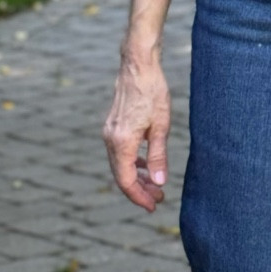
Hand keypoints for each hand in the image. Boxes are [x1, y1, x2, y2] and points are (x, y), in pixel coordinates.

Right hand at [103, 45, 171, 211]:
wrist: (138, 66)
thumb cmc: (152, 92)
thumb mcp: (161, 126)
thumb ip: (158, 156)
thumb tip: (158, 182)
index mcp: (122, 142)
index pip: (126, 180)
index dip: (139, 197)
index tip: (154, 205)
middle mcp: (110, 139)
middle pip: (121, 175)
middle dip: (139, 190)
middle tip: (159, 198)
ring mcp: (109, 132)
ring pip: (120, 165)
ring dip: (136, 177)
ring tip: (155, 186)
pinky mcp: (112, 126)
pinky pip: (120, 152)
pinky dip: (132, 163)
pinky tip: (146, 166)